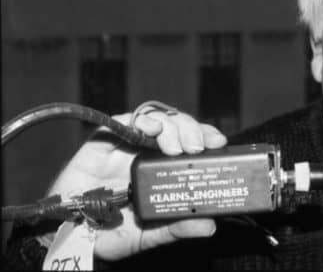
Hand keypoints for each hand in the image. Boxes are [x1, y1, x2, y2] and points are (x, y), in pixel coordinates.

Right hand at [45, 108, 226, 260]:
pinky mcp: (104, 141)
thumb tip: (210, 225)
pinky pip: (124, 121)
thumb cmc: (109, 233)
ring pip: (157, 119)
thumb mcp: (148, 235)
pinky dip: (141, 120)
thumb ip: (176, 228)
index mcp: (165, 170)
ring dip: (172, 126)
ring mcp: (128, 145)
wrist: (69, 237)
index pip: (192, 145)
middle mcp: (149, 153)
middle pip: (178, 128)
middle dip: (193, 130)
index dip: (207, 138)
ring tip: (176, 145)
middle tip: (197, 146)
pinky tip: (151, 128)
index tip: (219, 143)